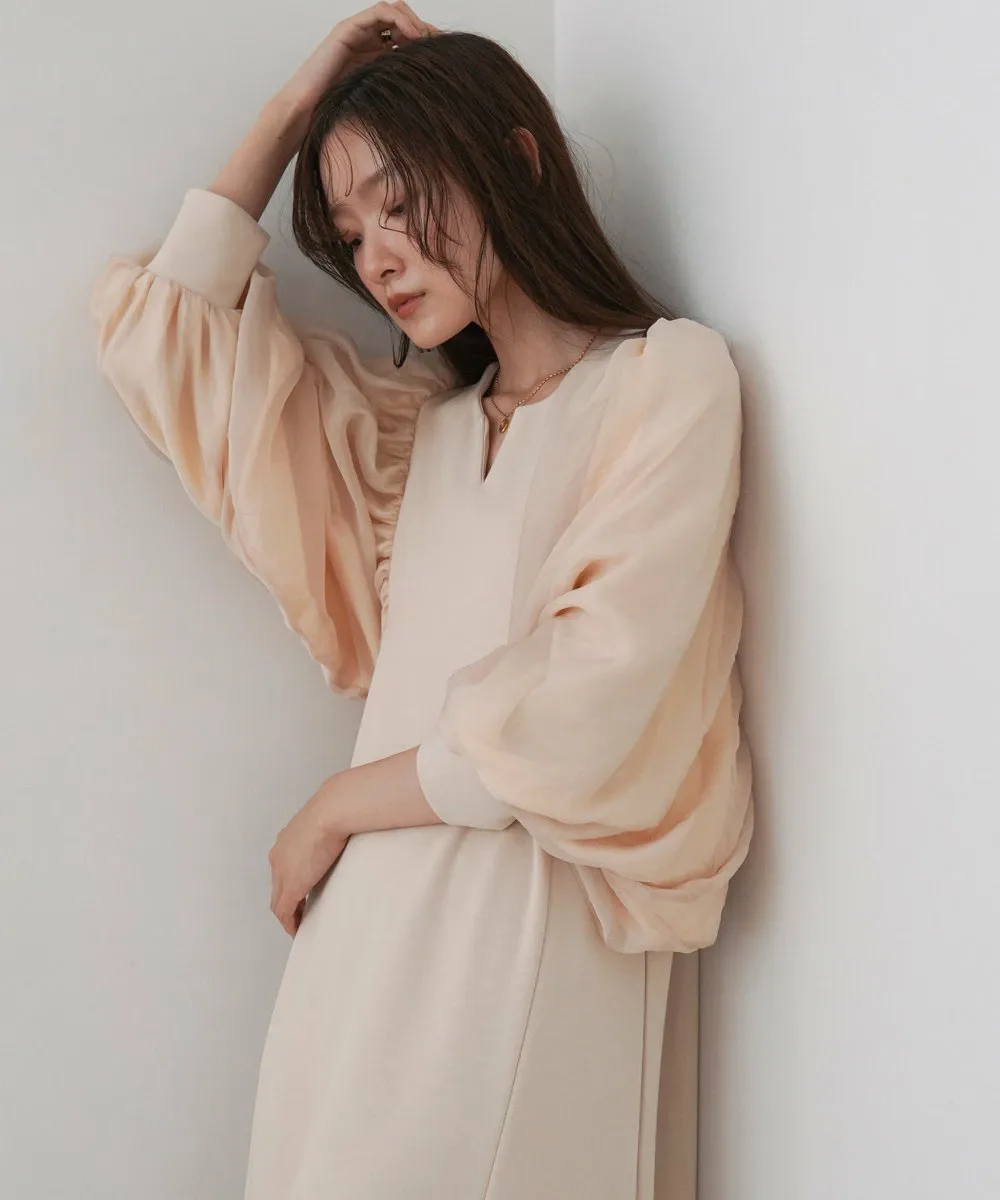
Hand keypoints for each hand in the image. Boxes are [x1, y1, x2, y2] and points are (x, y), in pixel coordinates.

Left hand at [267, 781, 347, 935]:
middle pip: (277, 887)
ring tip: (299, 924)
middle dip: (287, 901)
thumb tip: (341, 837)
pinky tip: (297, 929)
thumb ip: (327, 834)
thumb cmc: (335, 811)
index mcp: (285, 841)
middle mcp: (278, 857)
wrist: (332, 812)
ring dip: (287, 914)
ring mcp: (283, 872)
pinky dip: (289, 922)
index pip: (283, 869)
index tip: (301, 893)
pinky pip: (284, 911)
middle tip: (299, 913)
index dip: (290, 884)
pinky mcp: (292, 885)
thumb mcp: (327, 824)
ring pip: (278, 901)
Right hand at [277, 3, 439, 124]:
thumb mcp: (381, 98)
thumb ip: (398, 87)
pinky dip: (400, 19)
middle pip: (403, 20)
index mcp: (375, 54)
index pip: (406, 36)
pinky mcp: (348, 28)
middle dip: (423, 28)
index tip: (445, 54)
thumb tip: (429, 91)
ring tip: (427, 39)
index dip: (426, 41)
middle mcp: (367, 39)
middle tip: (440, 44)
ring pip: (393, 11)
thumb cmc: (339, 110)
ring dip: (414, 21)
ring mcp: (357, 31)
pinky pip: (380, 12)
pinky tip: (413, 35)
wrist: (309, 110)